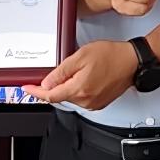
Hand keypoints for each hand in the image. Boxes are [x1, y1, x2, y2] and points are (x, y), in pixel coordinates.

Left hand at [22, 40, 137, 109]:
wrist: (133, 61)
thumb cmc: (112, 56)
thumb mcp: (81, 57)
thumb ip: (61, 72)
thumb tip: (47, 83)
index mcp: (79, 89)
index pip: (50, 96)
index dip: (35, 92)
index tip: (27, 88)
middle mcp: (86, 101)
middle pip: (60, 96)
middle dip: (56, 84)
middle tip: (65, 67)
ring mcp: (94, 103)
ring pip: (71, 96)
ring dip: (69, 85)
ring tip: (83, 68)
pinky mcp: (100, 102)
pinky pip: (82, 97)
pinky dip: (78, 88)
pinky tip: (87, 75)